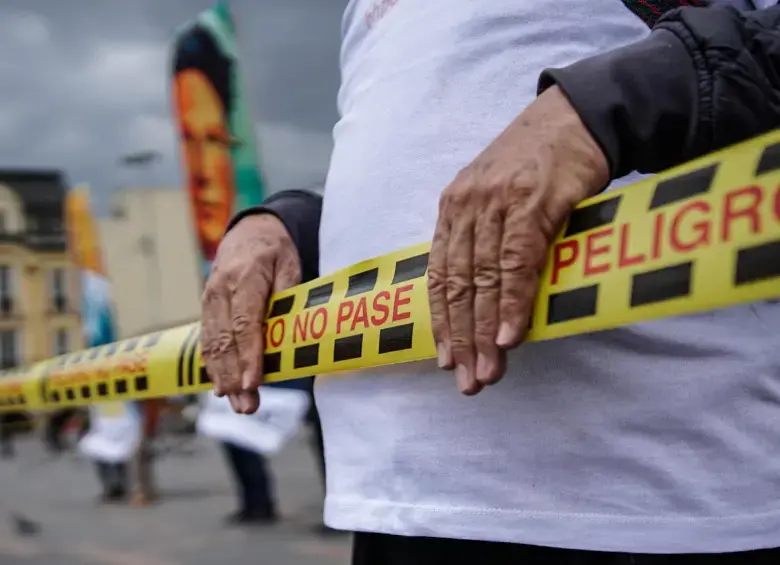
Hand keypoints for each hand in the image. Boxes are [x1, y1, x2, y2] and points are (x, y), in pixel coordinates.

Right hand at [201, 214, 300, 413]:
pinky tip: (223, 388)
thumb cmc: (275, 250)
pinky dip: (214, 366)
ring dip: (223, 378)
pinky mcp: (207, 309)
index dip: (248, 355)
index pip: (244, 323)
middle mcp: (220, 290)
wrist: (250, 232)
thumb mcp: (290, 263)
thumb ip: (288, 294)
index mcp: (244, 277)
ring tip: (238, 404)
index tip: (252, 382)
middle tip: (247, 406)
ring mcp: (210, 300)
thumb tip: (290, 329)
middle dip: (234, 377)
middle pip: (225, 340)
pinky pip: (208, 341)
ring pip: (212, 344)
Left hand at [427, 86, 608, 394]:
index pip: (441, 275)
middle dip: (460, 338)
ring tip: (488, 370)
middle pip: (458, 284)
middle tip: (465, 380)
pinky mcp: (532, 203)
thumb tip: (485, 295)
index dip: (442, 321)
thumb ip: (487, 239)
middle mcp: (466, 206)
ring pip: (484, 279)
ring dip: (484, 331)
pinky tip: (508, 335)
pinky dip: (512, 303)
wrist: (575, 117)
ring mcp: (497, 203)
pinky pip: (517, 262)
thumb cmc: (539, 164)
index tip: (444, 359)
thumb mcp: (499, 198)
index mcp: (454, 208)